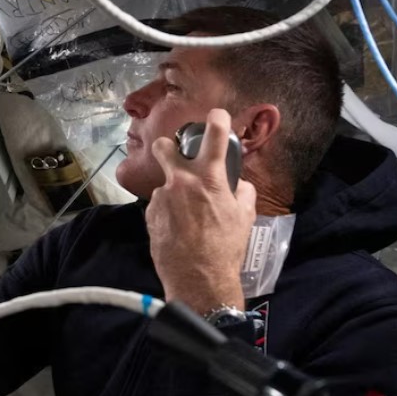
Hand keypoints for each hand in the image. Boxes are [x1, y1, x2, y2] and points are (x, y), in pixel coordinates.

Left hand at [146, 109, 256, 313]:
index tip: (216, 116)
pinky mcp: (150, 215)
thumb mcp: (246, 217)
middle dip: (166, 147)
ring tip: (187, 219)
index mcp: (209, 178)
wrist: (199, 279)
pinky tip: (178, 230)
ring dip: (174, 194)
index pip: (214, 134)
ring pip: (165, 185)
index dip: (216, 119)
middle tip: (175, 157)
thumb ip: (243, 192)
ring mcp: (162, 198)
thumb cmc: (226, 248)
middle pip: (163, 147)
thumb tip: (239, 183)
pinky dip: (168, 213)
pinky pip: (160, 206)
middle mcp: (181, 181)